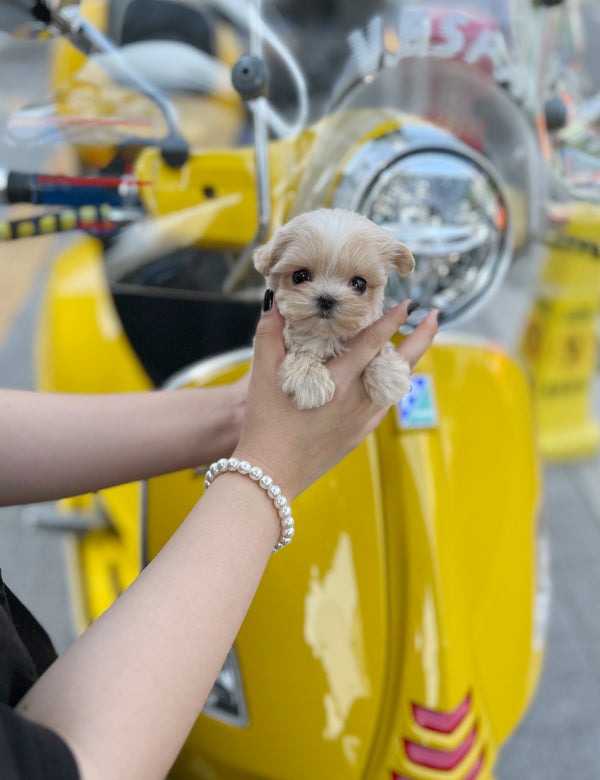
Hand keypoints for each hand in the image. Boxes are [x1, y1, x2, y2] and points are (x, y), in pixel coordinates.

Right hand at [233, 299, 437, 499]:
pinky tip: (387, 380)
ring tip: (415, 343)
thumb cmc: (264, 426)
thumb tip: (273, 304)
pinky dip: (389, 387)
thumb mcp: (261, 375)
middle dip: (421, 337)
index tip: (407, 303)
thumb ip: (268, 335)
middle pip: (400, 364)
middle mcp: (356, 401)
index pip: (372, 343)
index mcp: (337, 383)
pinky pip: (382, 406)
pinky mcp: (358, 436)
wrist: (270, 474)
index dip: (392, 321)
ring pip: (396, 386)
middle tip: (434, 316)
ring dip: (408, 361)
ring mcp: (361, 421)